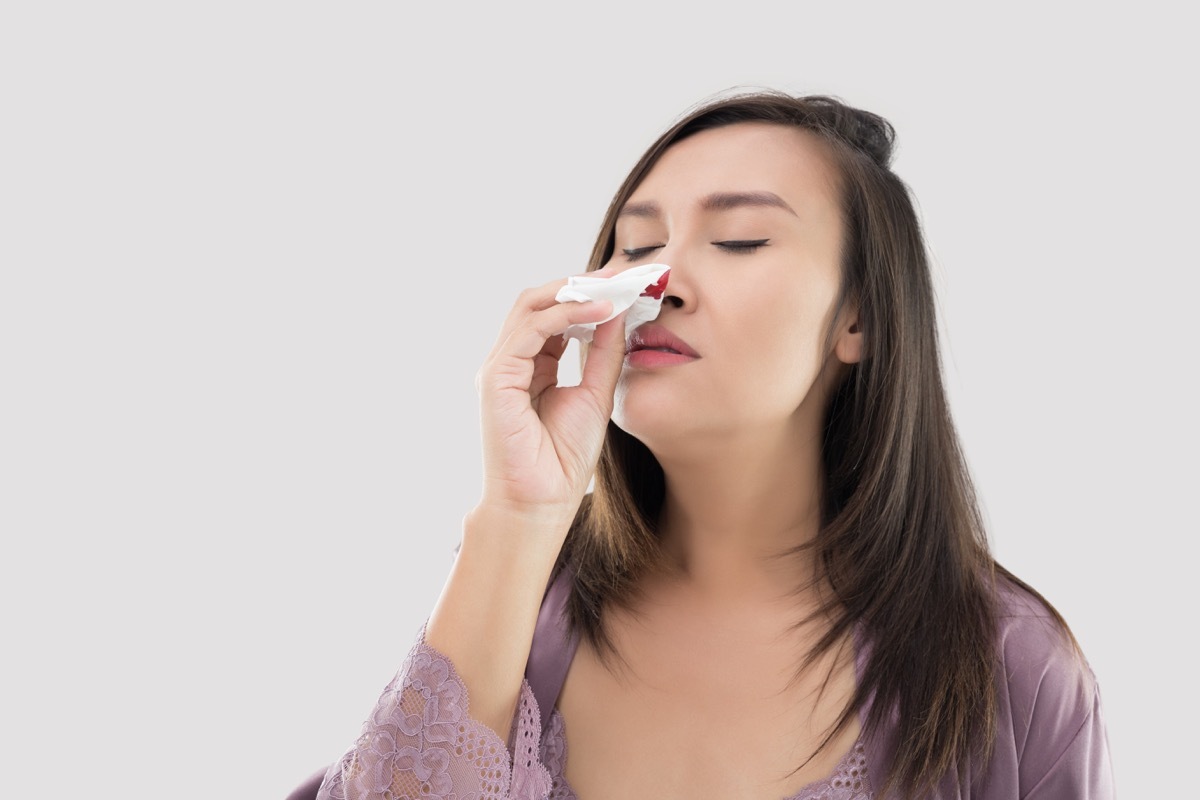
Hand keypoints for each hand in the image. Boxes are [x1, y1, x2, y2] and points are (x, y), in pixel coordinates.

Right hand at [473, 266, 627, 536]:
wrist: (541, 503)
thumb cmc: (563, 460)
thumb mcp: (595, 394)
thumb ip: (603, 354)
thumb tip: (618, 312)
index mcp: (531, 365)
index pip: (554, 314)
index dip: (587, 295)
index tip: (626, 284)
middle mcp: (511, 361)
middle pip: (538, 301)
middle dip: (581, 284)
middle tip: (622, 275)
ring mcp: (500, 367)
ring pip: (530, 306)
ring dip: (575, 291)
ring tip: (615, 287)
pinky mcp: (497, 378)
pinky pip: (530, 330)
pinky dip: (566, 314)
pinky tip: (599, 311)